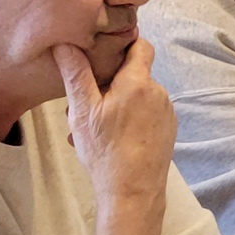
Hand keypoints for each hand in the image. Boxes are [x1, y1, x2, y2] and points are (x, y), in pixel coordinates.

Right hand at [57, 39, 174, 203]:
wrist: (133, 192)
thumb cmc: (105, 152)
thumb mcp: (82, 111)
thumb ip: (76, 74)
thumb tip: (66, 44)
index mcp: (138, 82)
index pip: (140, 45)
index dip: (124, 42)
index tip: (105, 48)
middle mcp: (158, 92)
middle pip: (132, 74)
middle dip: (108, 84)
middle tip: (83, 106)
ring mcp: (166, 111)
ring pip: (136, 97)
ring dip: (115, 105)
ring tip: (92, 129)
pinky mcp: (168, 128)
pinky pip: (146, 114)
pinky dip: (128, 120)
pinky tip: (109, 139)